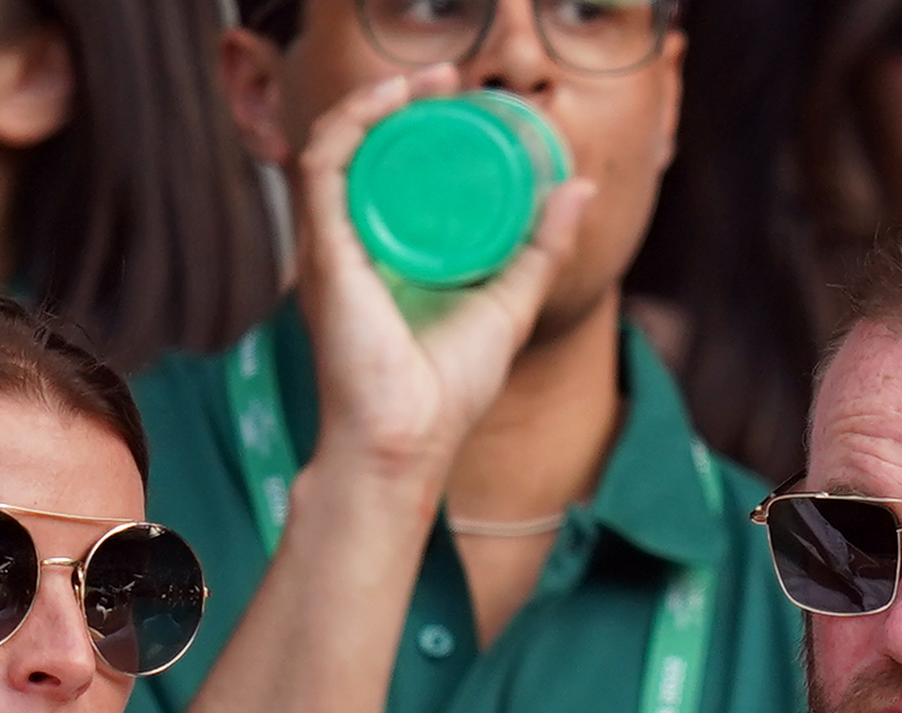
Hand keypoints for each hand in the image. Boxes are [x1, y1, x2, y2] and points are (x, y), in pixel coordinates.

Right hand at [291, 69, 597, 487]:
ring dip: (377, 102)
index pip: (389, 170)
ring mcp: (331, 248)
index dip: (418, 125)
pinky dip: (351, 125)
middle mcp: (349, 245)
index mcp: (384, 256)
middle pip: (363, 151)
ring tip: (425, 81)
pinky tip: (389, 101)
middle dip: (400, 103)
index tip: (461, 98)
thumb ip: (541, 248)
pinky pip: (323, 168)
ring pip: (337, 147)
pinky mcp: (323, 254)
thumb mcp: (510, 304)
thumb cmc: (445, 393)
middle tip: (448, 80)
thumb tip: (578, 186)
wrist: (406, 444)